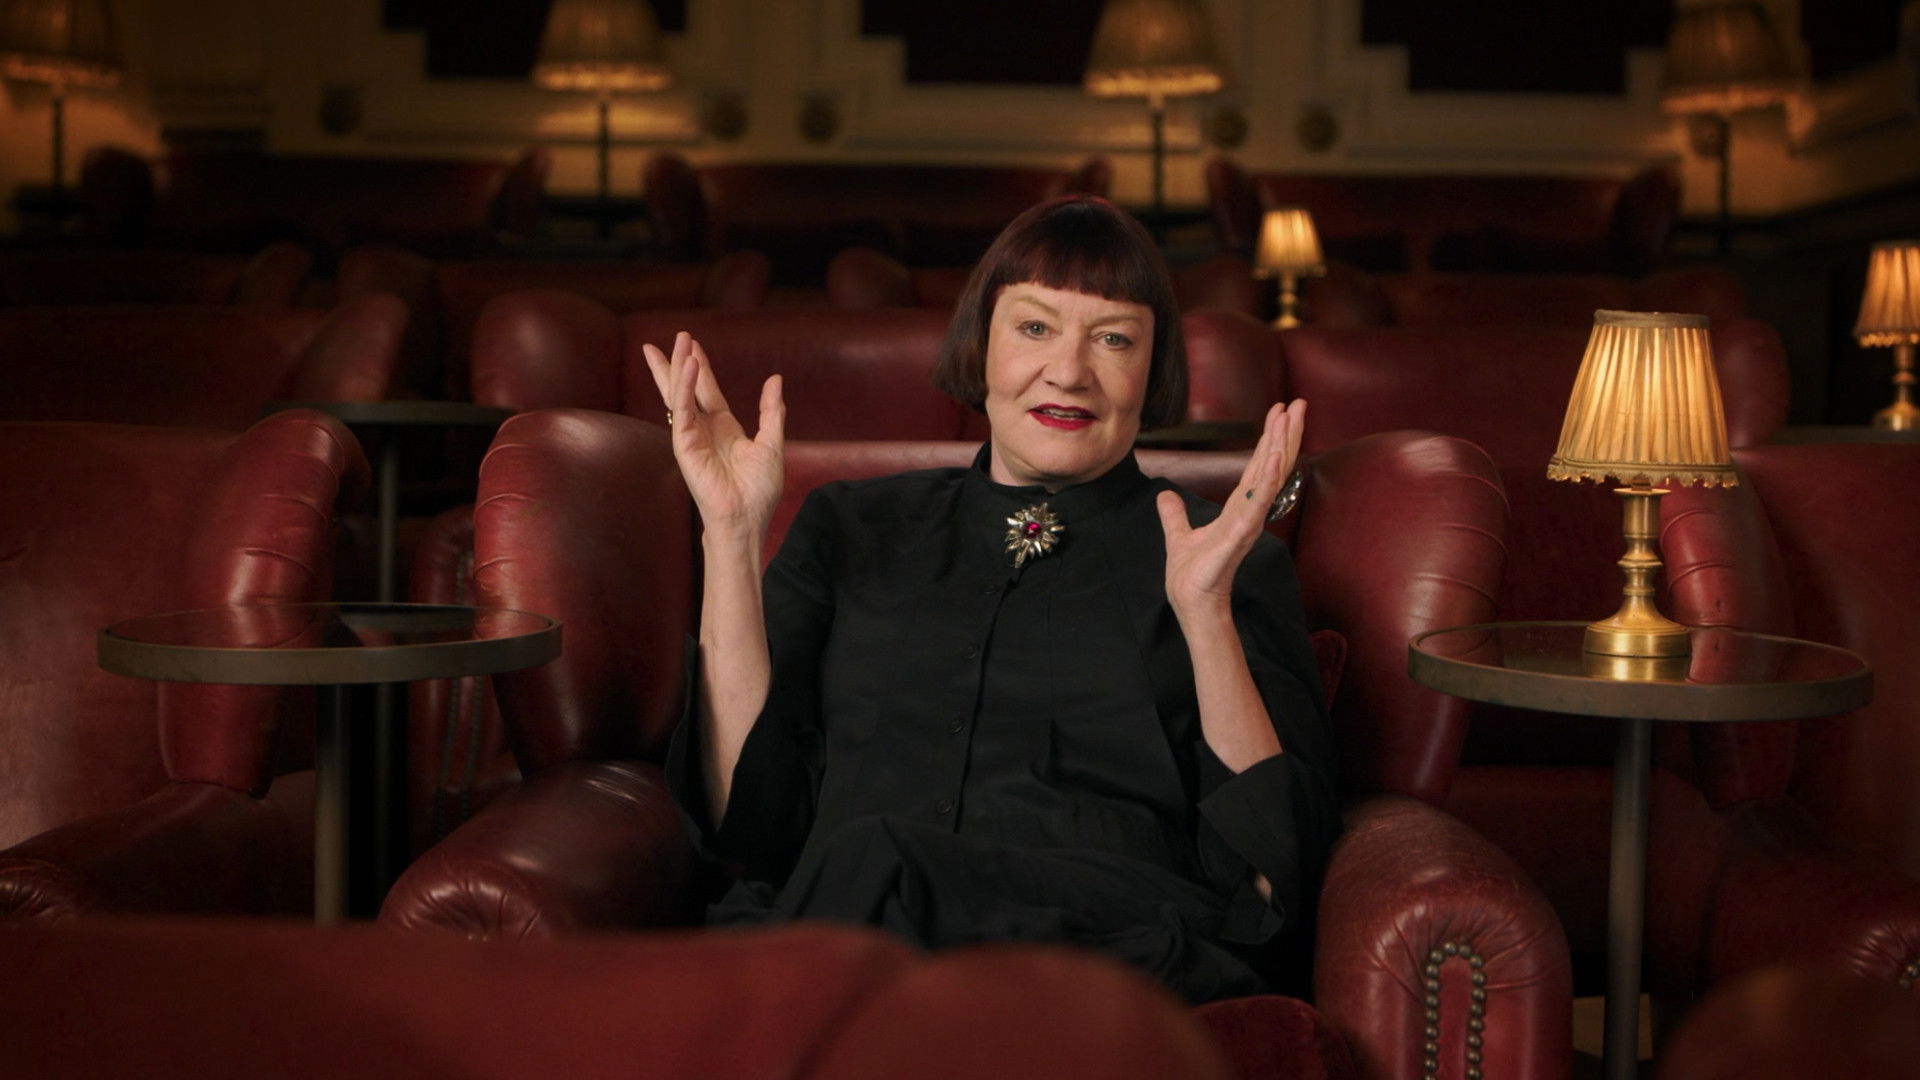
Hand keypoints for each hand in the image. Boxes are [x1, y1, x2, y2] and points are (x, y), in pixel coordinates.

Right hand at [641, 331, 784, 542]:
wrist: (747, 517)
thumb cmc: (758, 490)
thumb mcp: (772, 443)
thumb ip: (772, 411)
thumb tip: (775, 380)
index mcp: (723, 428)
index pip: (708, 390)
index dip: (702, 367)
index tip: (693, 345)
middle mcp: (704, 429)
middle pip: (687, 388)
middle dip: (681, 362)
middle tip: (677, 335)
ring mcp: (692, 437)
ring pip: (681, 395)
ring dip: (679, 368)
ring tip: (679, 343)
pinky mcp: (685, 446)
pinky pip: (682, 412)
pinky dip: (685, 389)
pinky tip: (689, 368)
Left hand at [1155, 399, 1305, 614]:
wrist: (1191, 602)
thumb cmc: (1192, 575)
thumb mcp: (1179, 535)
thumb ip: (1175, 514)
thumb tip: (1165, 496)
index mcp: (1238, 508)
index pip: (1257, 466)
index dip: (1269, 439)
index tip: (1280, 412)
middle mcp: (1249, 511)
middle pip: (1272, 465)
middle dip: (1286, 433)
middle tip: (1299, 403)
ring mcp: (1248, 521)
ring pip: (1270, 476)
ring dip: (1282, 445)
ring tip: (1292, 418)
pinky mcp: (1240, 534)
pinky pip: (1257, 502)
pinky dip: (1266, 479)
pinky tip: (1276, 456)